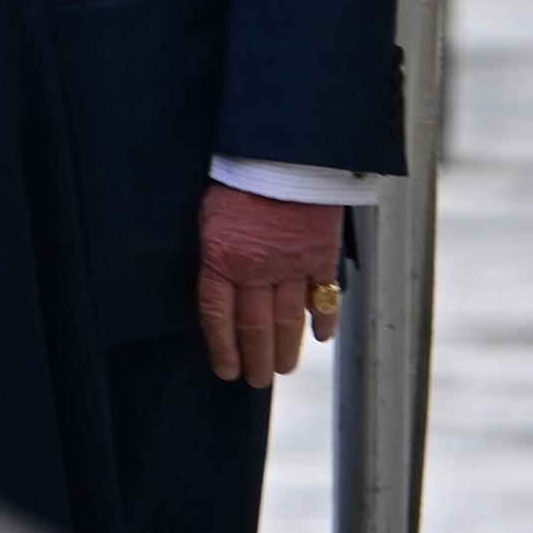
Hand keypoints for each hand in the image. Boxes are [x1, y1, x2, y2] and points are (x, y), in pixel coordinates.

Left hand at [197, 183, 343, 386]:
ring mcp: (291, 264)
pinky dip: (324, 320)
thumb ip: (215, 253)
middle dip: (254, 359)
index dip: (221, 346)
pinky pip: (323, 297)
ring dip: (285, 349)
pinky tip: (321, 338)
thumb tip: (217, 289)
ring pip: (288, 320)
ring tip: (281, 370)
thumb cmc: (236, 178)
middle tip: (254, 381)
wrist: (280, 151)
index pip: (217, 314)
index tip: (225, 371)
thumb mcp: (209, 214)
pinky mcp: (320, 255)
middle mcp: (256, 266)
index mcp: (220, 255)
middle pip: (254, 326)